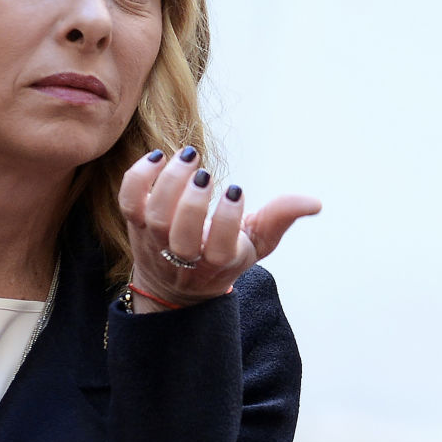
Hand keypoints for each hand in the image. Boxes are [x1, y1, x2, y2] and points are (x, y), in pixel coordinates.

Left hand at [117, 147, 320, 311]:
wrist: (172, 284)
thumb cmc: (220, 256)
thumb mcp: (255, 243)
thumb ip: (280, 220)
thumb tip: (313, 202)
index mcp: (217, 263)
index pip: (218, 247)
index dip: (225, 218)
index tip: (234, 190)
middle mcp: (181, 256)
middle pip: (179, 234)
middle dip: (191, 201)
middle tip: (205, 173)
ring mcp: (154, 240)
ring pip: (154, 216)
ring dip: (168, 183)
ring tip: (188, 157)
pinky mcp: (135, 223)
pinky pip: (128, 201)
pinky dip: (137, 177)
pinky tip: (158, 157)